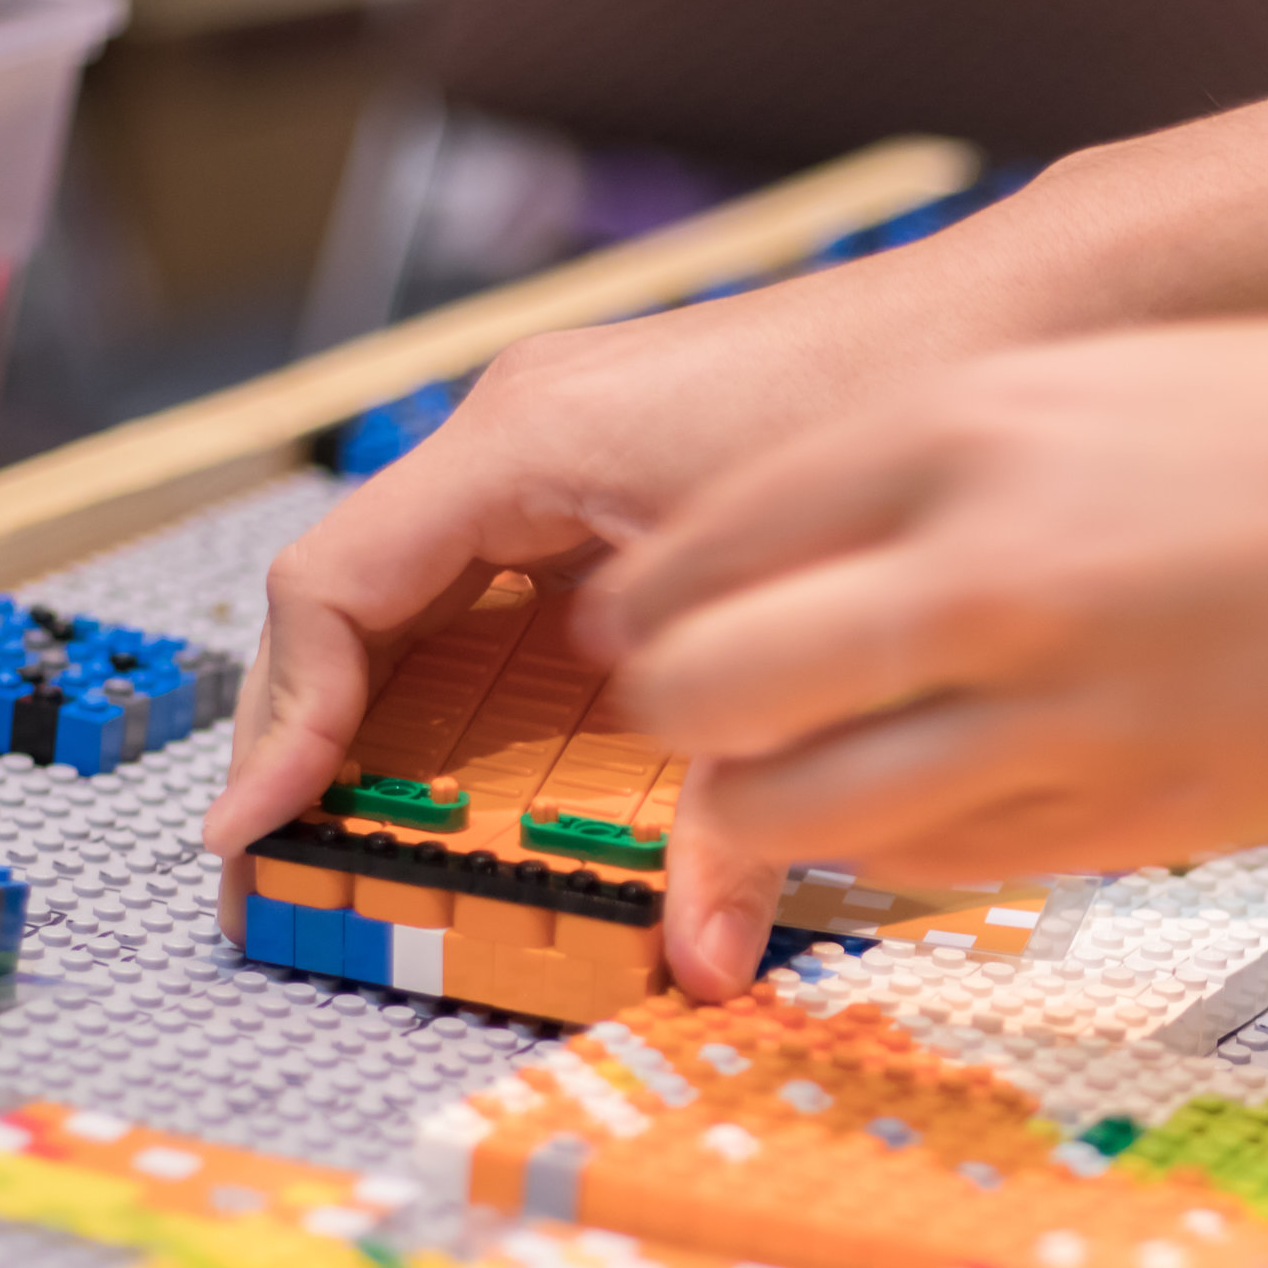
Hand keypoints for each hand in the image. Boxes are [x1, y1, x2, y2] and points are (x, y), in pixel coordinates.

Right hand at [202, 230, 1058, 996]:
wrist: (1005, 316)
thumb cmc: (888, 414)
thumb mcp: (779, 630)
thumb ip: (726, 800)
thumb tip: (702, 951)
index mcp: (520, 439)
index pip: (333, 587)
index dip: (288, 723)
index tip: (262, 826)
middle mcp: (519, 429)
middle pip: (360, 595)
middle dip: (320, 727)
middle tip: (295, 850)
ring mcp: (564, 443)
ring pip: (426, 590)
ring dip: (394, 705)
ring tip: (363, 825)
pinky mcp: (620, 472)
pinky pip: (499, 579)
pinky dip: (479, 672)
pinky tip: (498, 759)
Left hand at [581, 313, 1267, 880]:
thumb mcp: (1087, 381)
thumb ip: (919, 464)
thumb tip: (773, 561)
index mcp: (962, 432)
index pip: (696, 548)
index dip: (652, 607)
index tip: (664, 630)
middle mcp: (982, 574)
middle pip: (698, 687)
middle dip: (676, 712)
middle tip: (715, 714)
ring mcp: (1054, 715)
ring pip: (783, 809)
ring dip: (756, 807)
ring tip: (803, 776)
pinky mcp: (1126, 825)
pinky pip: (922, 867)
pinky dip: (886, 848)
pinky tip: (931, 800)